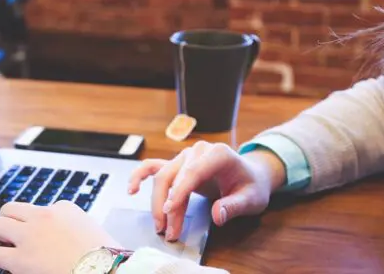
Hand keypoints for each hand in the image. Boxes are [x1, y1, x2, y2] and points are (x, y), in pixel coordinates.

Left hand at [0, 201, 120, 273]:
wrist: (107, 271)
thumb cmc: (107, 259)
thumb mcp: (95, 233)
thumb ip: (77, 231)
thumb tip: (72, 242)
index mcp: (65, 208)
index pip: (40, 209)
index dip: (33, 224)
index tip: (32, 234)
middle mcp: (44, 216)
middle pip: (11, 209)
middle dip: (5, 221)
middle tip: (2, 234)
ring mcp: (30, 236)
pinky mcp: (20, 258)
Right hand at [129, 141, 285, 240]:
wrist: (250, 176)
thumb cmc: (251, 186)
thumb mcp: (251, 198)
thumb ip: (235, 206)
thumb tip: (218, 215)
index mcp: (218, 153)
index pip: (193, 172)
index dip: (180, 191)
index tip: (170, 211)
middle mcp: (197, 151)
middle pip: (173, 176)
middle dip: (168, 205)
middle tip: (169, 231)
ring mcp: (185, 156)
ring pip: (162, 177)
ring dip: (157, 202)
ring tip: (160, 226)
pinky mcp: (177, 164)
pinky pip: (153, 167)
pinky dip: (140, 176)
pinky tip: (132, 189)